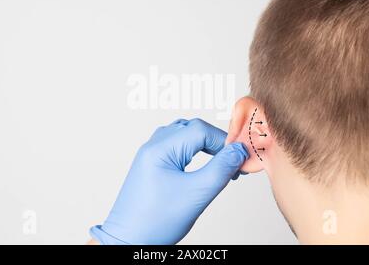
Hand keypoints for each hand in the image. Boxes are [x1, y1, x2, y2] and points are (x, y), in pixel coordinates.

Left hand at [90, 118, 248, 243]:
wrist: (128, 239)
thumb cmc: (156, 221)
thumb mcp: (196, 195)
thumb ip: (220, 170)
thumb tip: (239, 152)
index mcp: (160, 149)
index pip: (200, 130)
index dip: (224, 141)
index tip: (240, 158)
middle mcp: (153, 145)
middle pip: (192, 128)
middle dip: (216, 142)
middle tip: (233, 161)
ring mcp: (150, 153)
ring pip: (184, 134)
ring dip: (205, 144)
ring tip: (220, 162)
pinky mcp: (152, 162)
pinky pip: (176, 144)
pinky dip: (193, 149)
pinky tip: (202, 163)